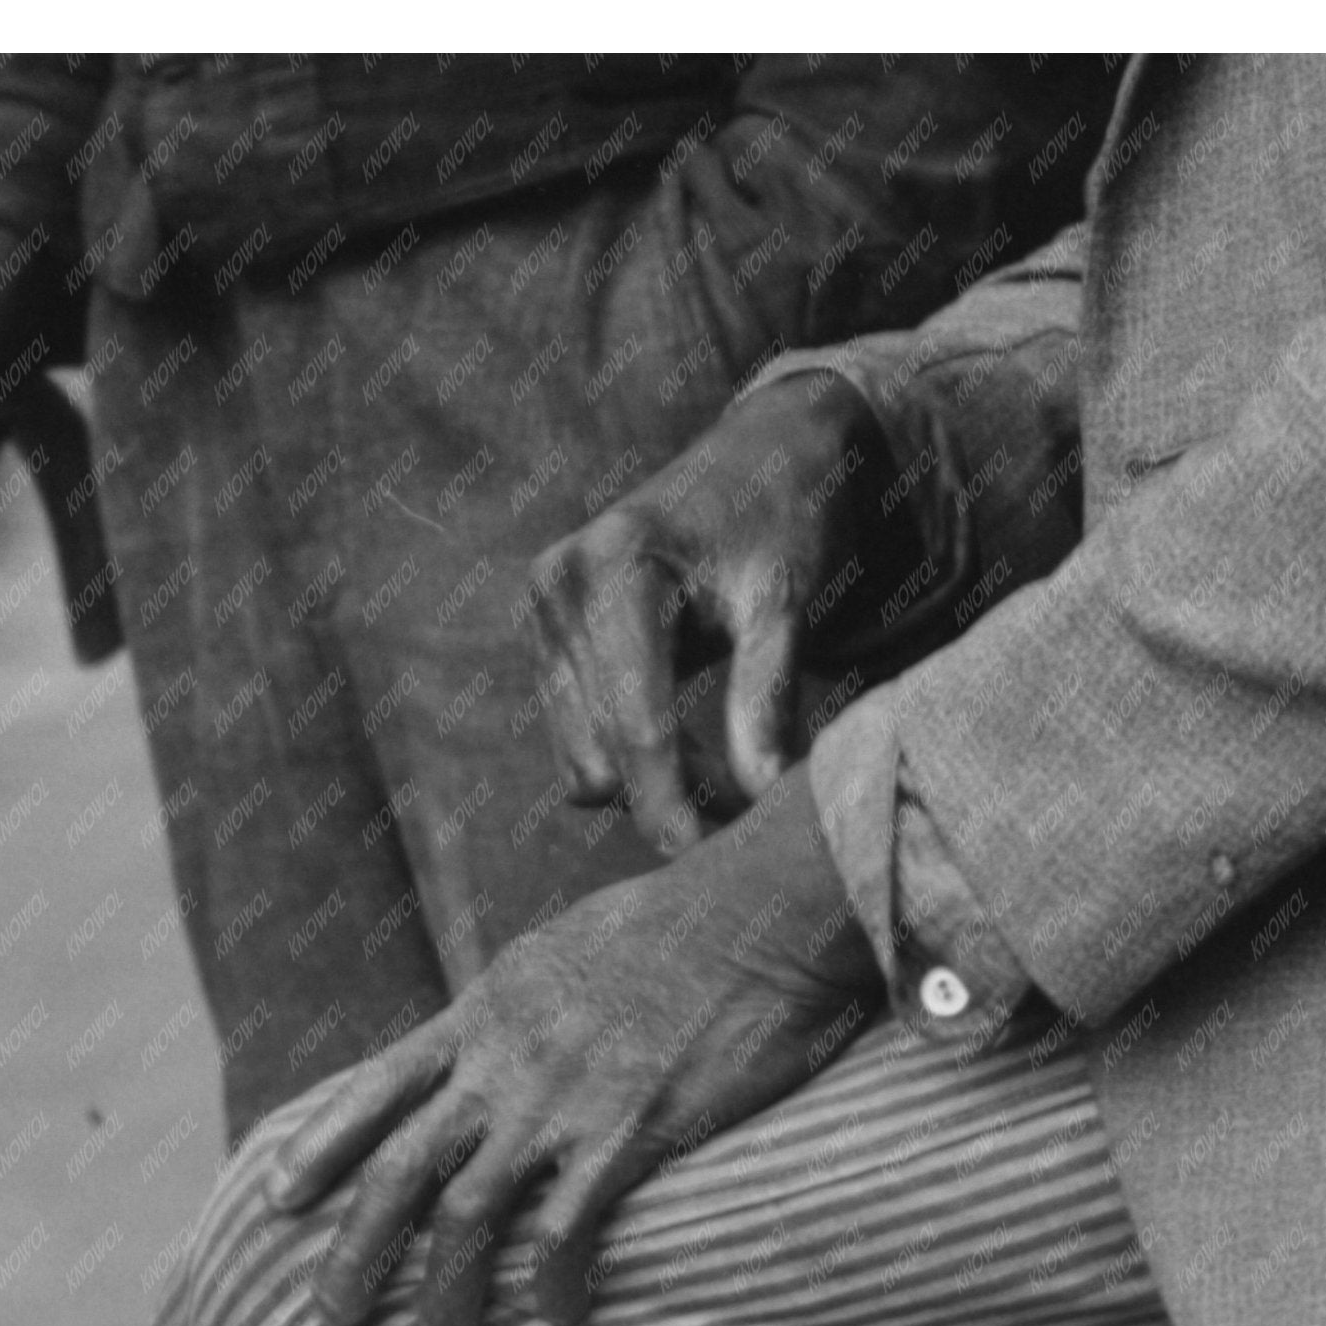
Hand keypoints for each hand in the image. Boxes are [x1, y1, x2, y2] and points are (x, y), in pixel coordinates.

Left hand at [275, 768, 881, 1325]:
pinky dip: (550, 1286)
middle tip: (332, 1318)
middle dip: (353, 1252)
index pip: (376, 1085)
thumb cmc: (685, 924)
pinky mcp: (626, 1132)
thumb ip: (523, 1008)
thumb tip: (507, 1039)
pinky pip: (565, 1232)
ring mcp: (559, 1100)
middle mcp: (503, 1060)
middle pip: (398, 1170)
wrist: (760, 908)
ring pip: (464, 1216)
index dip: (320, 1147)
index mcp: (484, 1011)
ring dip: (443, 1297)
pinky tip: (557, 1320)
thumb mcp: (567, 949)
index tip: (278, 1199)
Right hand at [527, 374, 924, 857]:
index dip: (674, 810)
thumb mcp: (784, 605)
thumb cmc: (782, 524)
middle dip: (672, 798)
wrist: (758, 459)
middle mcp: (558, 584)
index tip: (713, 866)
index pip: (636, 730)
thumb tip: (761, 799)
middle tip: (750, 804)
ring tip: (726, 768)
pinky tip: (686, 742)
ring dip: (651, 785)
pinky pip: (576, 743)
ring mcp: (540, 611)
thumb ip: (767, 699)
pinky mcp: (541, 637)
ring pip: (582, 764)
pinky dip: (630, 761)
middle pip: (601, 760)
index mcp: (615, 566)